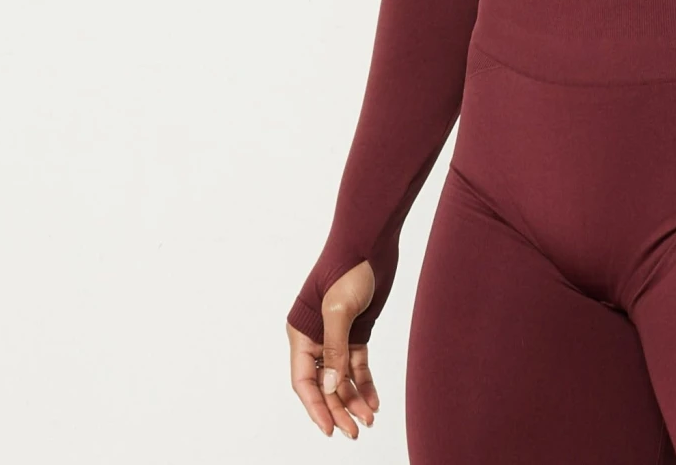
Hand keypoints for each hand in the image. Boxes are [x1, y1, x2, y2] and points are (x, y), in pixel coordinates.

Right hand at [287, 259, 379, 436]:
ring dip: (353, 399)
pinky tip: (374, 401)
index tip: (329, 429)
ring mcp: (337, 336)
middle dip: (338, 409)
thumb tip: (330, 388)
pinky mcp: (357, 331)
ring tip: (368, 420)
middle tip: (354, 432)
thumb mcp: (339, 309)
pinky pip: (357, 365)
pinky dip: (365, 383)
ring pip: (342, 378)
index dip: (316, 407)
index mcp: (301, 334)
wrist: (370, 242)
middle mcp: (315, 339)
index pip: (304, 381)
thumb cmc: (347, 269)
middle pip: (325, 385)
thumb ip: (334, 349)